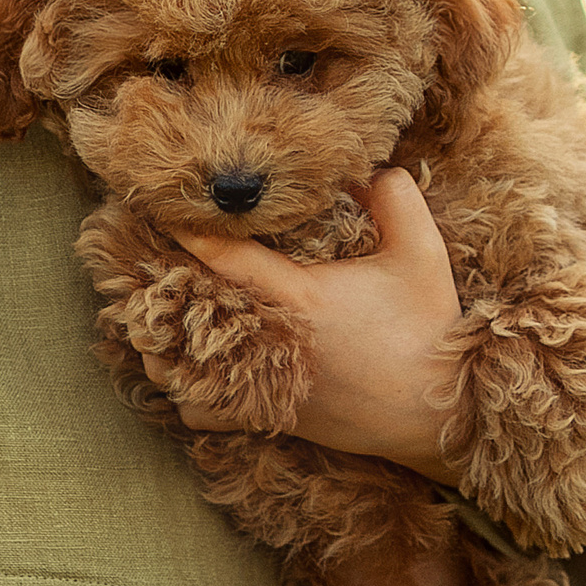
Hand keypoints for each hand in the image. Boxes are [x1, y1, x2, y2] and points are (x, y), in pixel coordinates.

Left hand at [139, 167, 464, 483]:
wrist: (442, 416)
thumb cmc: (430, 331)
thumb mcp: (423, 255)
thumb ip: (396, 200)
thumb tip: (365, 168)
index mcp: (299, 298)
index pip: (228, 258)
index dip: (190, 230)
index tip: (162, 207)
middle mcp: (270, 345)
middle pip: (186, 316)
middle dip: (159, 290)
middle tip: (142, 263)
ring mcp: (264, 387)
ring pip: (180, 373)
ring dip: (164, 345)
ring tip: (156, 317)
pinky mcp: (269, 417)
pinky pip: (203, 414)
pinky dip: (187, 395)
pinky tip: (186, 372)